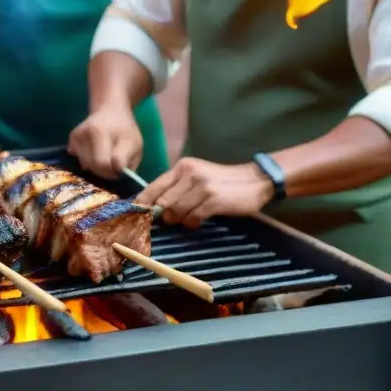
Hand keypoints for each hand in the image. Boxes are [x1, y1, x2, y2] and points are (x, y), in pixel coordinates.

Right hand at [68, 105, 142, 178]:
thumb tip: (116, 176)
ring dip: (96, 167)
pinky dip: (87, 161)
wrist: (110, 110)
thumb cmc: (125, 130)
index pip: (109, 164)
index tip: (121, 169)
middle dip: (106, 172)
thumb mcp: (136, 146)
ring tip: (104, 155)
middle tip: (113, 166)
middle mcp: (91, 132)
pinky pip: (79, 160)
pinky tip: (94, 151)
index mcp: (110, 132)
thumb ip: (129, 164)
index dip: (117, 172)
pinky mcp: (72, 138)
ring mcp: (78, 135)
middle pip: (96, 166)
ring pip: (86, 165)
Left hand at [135, 157, 274, 227]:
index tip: (134, 214)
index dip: (143, 202)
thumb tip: (154, 207)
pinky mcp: (213, 199)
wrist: (256, 180)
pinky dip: (192, 223)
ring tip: (190, 218)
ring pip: (176, 211)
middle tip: (168, 221)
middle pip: (162, 202)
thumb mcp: (197, 177)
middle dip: (162, 215)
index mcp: (182, 167)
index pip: (155, 186)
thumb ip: (177, 188)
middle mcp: (189, 174)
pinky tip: (199, 220)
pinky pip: (192, 218)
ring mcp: (201, 186)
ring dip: (180, 220)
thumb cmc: (223, 182)